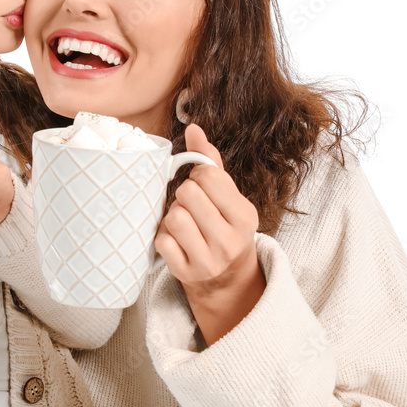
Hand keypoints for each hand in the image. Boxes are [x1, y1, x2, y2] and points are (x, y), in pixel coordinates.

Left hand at [154, 124, 265, 344]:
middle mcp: (230, 241)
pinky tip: (176, 240)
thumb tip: (193, 128)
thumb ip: (209, 161)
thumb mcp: (226, 195)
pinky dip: (163, 236)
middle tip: (192, 207)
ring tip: (184, 223)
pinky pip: (162, 240)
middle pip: (188, 194)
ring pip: (174, 217)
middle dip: (185, 196)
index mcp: (245, 216)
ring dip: (173, 216)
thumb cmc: (223, 225)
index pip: (208, 177)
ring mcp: (209, 261)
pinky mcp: (186, 273)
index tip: (203, 189)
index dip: (198, 178)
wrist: (227, 278)